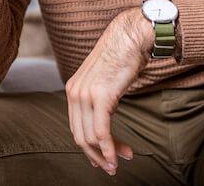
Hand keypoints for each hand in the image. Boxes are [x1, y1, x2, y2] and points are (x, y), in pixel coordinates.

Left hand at [65, 7, 154, 175]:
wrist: (131, 36)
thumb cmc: (123, 56)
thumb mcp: (104, 79)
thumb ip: (99, 97)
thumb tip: (104, 117)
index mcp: (73, 89)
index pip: (76, 127)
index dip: (89, 147)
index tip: (104, 157)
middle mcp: (74, 92)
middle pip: (80, 136)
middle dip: (97, 155)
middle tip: (112, 167)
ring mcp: (85, 95)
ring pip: (90, 137)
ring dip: (106, 154)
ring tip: (120, 162)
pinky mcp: (101, 97)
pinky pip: (102, 132)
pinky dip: (109, 148)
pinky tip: (118, 156)